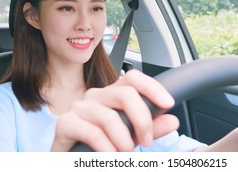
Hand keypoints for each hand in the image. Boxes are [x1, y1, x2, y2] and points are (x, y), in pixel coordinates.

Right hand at [51, 70, 178, 151]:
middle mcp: (96, 95)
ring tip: (125, 155)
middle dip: (142, 120)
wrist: (73, 160)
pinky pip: (93, 132)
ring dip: (123, 141)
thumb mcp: (131, 137)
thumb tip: (172, 121)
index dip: (152, 87)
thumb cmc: (101, 146)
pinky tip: (110, 157)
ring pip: (110, 117)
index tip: (168, 104)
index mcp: (113, 94)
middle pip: (125, 94)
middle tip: (146, 142)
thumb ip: (151, 128)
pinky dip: (107, 149)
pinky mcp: (65, 123)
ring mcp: (79, 107)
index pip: (133, 78)